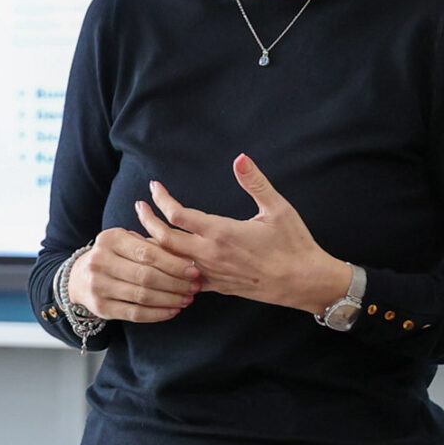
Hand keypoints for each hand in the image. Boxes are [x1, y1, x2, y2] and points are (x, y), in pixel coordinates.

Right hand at [66, 228, 200, 323]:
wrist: (79, 277)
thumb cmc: (115, 256)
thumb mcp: (128, 242)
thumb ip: (154, 246)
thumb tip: (189, 258)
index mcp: (110, 239)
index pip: (147, 253)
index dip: (174, 263)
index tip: (194, 270)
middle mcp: (99, 261)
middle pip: (146, 275)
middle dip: (175, 283)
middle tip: (195, 287)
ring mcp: (97, 286)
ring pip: (142, 296)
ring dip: (170, 300)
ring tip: (187, 299)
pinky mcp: (100, 307)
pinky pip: (134, 313)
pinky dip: (157, 314)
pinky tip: (172, 311)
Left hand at [136, 156, 350, 315]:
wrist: (305, 282)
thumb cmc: (294, 244)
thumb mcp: (277, 208)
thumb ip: (255, 182)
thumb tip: (240, 157)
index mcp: (221, 232)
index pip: (178, 215)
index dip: (162, 199)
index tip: (155, 187)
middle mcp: (210, 254)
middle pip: (165, 239)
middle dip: (148, 221)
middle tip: (139, 207)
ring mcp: (211, 273)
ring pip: (169, 262)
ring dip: (153, 246)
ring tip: (139, 234)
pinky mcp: (217, 286)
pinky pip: (184, 280)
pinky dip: (169, 270)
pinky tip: (162, 264)